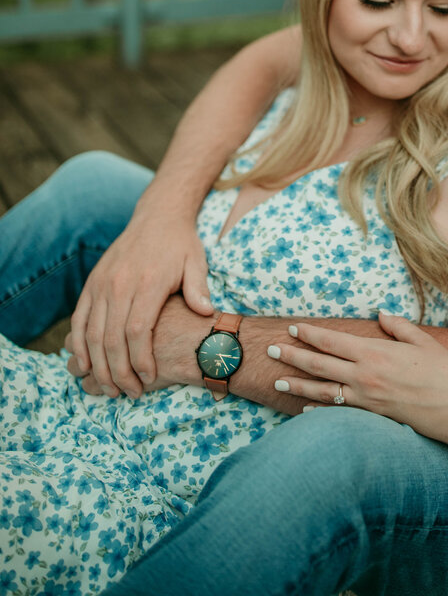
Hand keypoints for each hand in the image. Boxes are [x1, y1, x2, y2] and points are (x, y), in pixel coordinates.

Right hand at [69, 206, 213, 398]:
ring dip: (97, 365)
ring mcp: (101, 284)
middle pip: (112, 338)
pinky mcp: (91, 284)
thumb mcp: (196, 262)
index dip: (140, 360)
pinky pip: (79, 319)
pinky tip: (84, 365)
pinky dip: (79, 345)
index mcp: (148, 282)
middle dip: (119, 372)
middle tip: (129, 393)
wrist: (157, 216)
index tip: (148, 379)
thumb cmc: (180, 244)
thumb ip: (198, 289)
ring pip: (92, 333)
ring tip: (109, 387)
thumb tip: (206, 313)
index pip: (138, 331)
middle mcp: (120, 284)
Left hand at [270, 310, 447, 450]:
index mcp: (376, 351)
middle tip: (271, 350)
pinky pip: (340, 412)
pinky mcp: (373, 418)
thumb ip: (398, 326)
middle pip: (320, 364)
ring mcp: (367, 399)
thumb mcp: (424, 340)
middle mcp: (366, 375)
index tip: (293, 328)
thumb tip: (380, 314)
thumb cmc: (447, 372)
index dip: (310, 334)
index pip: (333, 341)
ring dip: (298, 385)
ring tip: (277, 382)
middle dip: (293, 356)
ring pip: (324, 391)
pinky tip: (304, 410)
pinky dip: (320, 410)